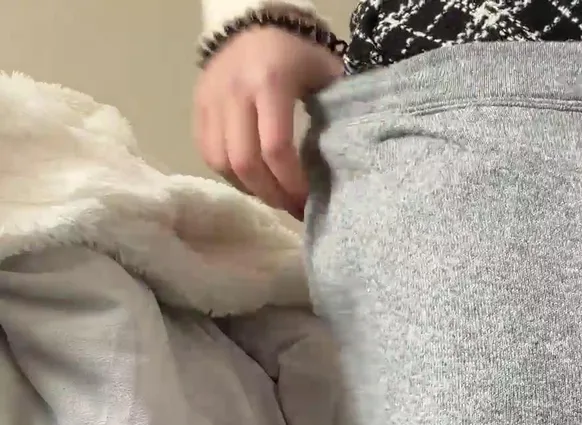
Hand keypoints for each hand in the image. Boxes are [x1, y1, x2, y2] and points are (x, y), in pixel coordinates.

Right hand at [194, 27, 343, 218]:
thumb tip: (345, 160)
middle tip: (293, 207)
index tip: (308, 199)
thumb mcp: (325, 74)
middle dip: (271, 194)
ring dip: (248, 188)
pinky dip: (228, 174)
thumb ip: (336, 112)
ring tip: (274, 196)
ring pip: (220, 162)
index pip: (275, 148)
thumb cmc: (298, 53)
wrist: (253, 21)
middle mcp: (235, 94)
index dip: (291, 182)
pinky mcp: (198, 107)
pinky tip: (252, 180)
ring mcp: (211, 101)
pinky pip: (206, 152)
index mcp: (270, 85)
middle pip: (245, 162)